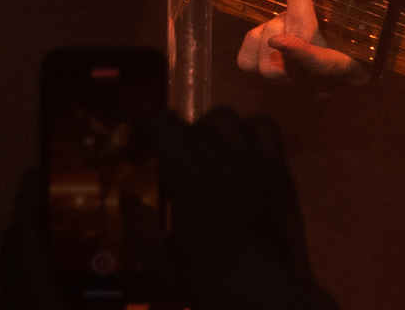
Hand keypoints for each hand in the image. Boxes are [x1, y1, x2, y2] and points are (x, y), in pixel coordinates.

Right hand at [124, 106, 338, 309]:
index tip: (124, 115)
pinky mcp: (280, 170)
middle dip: (170, 134)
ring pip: (226, 118)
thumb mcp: (162, 266)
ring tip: (201, 155)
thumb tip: (127, 198)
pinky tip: (239, 154)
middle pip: (190, 121)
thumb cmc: (213, 286)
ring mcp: (256, 159)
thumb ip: (139, 228)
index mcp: (190, 173)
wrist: (272, 300)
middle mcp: (223, 155)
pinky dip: (246, 131)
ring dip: (206, 131)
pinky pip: (262, 128)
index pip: (159, 123)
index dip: (138, 113)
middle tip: (163, 160)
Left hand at [235, 0, 391, 86]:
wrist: (342, 13)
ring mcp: (295, 81)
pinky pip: (248, 62)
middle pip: (290, 64)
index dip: (301, 54)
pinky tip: (273, 24)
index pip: (323, 68)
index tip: (281, 39)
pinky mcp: (271, 72)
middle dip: (291, 18)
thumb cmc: (361, 3)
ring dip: (272, 29)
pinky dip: (254, 39)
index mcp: (352, 67)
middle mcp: (321, 83)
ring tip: (289, 13)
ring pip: (267, 67)